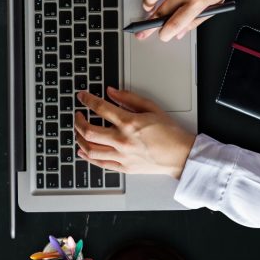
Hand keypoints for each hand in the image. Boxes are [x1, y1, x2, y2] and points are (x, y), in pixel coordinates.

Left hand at [74, 88, 195, 178]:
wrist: (182, 155)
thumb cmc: (170, 133)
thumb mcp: (152, 108)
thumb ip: (129, 98)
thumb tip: (111, 91)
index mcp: (130, 123)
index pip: (100, 108)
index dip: (87, 100)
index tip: (82, 96)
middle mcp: (123, 140)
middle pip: (88, 130)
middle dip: (78, 121)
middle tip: (77, 115)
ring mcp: (122, 155)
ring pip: (90, 148)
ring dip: (79, 138)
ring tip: (78, 131)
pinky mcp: (124, 167)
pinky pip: (99, 163)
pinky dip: (87, 156)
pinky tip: (82, 150)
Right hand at [138, 0, 231, 41]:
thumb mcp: (216, 3)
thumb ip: (196, 20)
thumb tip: (180, 32)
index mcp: (199, 0)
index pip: (176, 22)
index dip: (165, 33)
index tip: (162, 36)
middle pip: (160, 11)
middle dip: (150, 23)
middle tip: (144, 29)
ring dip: (147, 4)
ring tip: (149, 7)